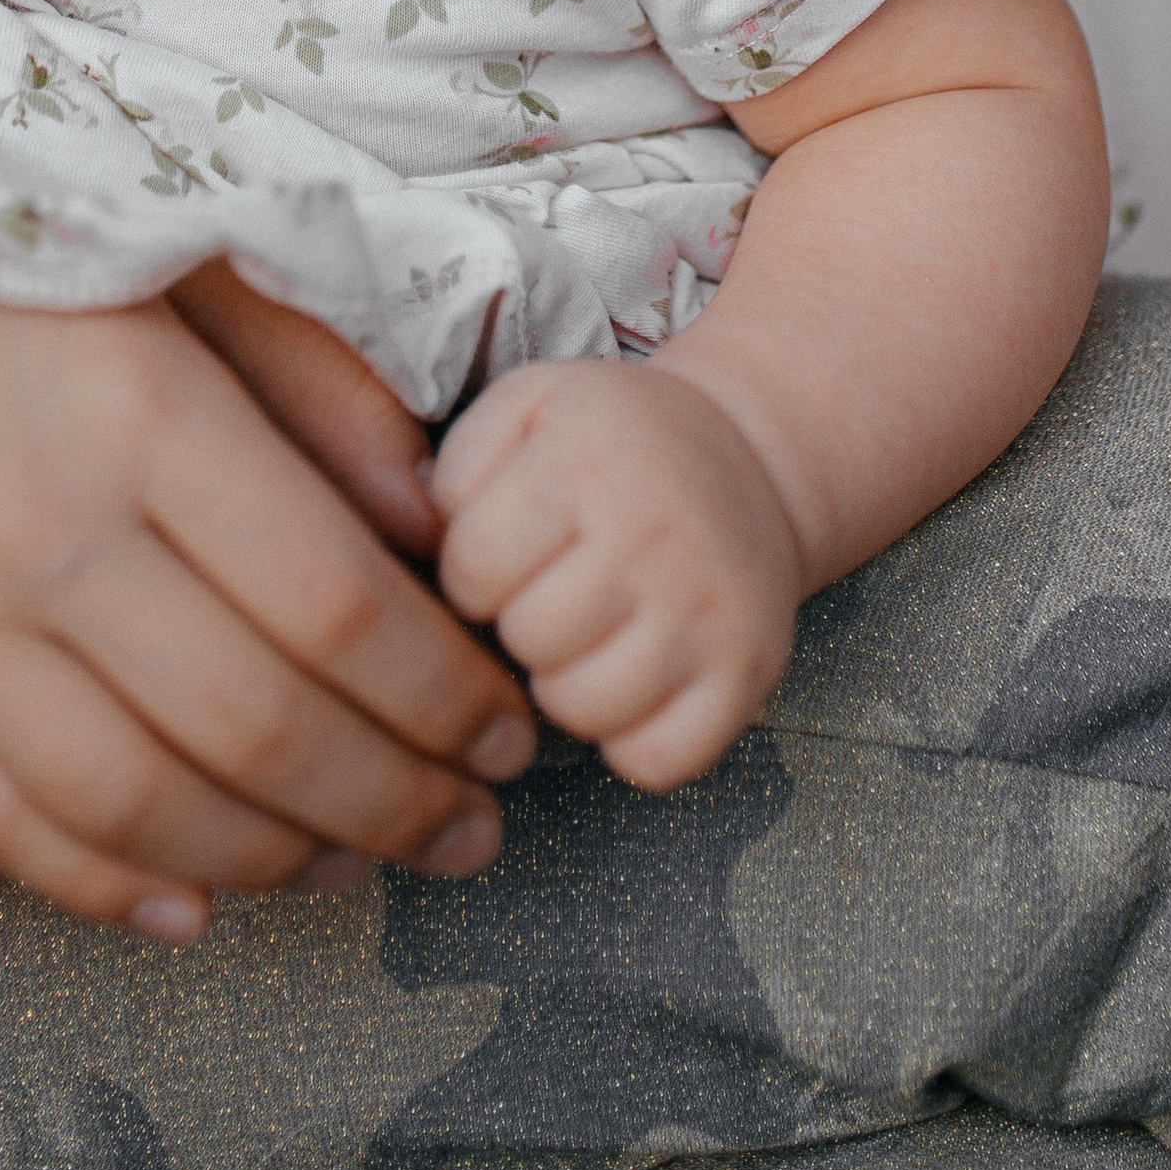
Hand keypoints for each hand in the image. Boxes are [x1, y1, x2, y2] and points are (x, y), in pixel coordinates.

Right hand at [0, 207, 537, 941]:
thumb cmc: (16, 243)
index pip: (337, 608)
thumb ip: (320, 391)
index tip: (511, 724)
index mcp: (140, 411)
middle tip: (475, 826)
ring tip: (369, 860)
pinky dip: (103, 886)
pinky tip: (198, 904)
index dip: (445, 694)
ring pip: (134, 802)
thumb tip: (435, 534)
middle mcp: (39, 528)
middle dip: (398, 799)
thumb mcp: (192, 259)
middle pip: (256, 727)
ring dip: (275, 860)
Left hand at [433, 357, 801, 790]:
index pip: (475, 568)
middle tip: (549, 593)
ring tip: (586, 636)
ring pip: (584, 711)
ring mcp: (711, 609)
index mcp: (589, 460)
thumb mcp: (529, 406)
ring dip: (567, 686)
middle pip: (529, 641)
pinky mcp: (750, 673)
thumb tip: (420, 534)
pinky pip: (655, 762)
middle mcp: (657, 534)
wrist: (745, 458)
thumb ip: (458, 461)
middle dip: (520, 625)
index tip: (502, 555)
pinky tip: (632, 682)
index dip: (471, 573)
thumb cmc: (610, 443)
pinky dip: (630, 742)